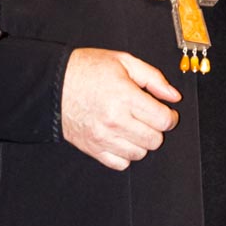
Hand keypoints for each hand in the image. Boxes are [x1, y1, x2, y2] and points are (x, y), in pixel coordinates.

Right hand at [60, 48, 180, 170]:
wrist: (51, 84)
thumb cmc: (85, 69)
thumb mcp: (123, 61)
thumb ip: (153, 78)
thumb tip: (173, 96)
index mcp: (125, 97)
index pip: (163, 120)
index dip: (170, 117)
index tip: (166, 113)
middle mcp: (115, 120)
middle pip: (154, 140)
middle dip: (156, 129)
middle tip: (149, 118)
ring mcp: (103, 137)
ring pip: (139, 154)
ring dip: (141, 141)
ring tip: (133, 126)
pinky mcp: (93, 148)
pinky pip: (120, 163)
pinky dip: (125, 154)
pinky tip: (121, 138)